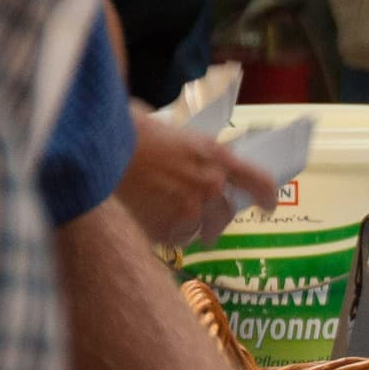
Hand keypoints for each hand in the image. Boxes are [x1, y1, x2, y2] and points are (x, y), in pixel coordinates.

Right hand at [113, 113, 279, 246]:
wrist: (99, 149)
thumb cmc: (132, 131)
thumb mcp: (176, 134)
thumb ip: (197, 152)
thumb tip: (201, 162)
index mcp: (216, 156)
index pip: (258, 181)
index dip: (267, 196)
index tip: (269, 206)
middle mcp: (210, 185)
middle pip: (226, 213)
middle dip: (216, 215)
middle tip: (202, 216)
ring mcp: (190, 209)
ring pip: (201, 229)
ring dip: (191, 226)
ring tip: (170, 218)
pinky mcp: (167, 228)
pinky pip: (175, 238)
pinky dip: (167, 233)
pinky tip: (151, 221)